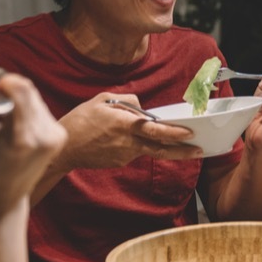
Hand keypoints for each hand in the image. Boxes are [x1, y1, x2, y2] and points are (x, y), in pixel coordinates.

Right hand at [0, 62, 66, 220]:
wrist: (3, 199)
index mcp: (22, 140)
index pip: (19, 88)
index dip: (0, 81)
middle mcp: (46, 137)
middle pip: (27, 90)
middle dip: (5, 89)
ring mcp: (57, 137)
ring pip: (33, 97)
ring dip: (15, 99)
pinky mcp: (60, 135)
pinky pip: (39, 108)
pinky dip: (24, 109)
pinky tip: (11, 126)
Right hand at [55, 92, 202, 169]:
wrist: (62, 148)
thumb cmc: (80, 121)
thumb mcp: (102, 100)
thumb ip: (127, 101)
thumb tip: (143, 109)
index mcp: (123, 125)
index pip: (154, 130)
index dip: (173, 132)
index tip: (189, 133)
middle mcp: (127, 143)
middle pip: (160, 149)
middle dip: (182, 151)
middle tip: (199, 150)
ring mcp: (124, 155)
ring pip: (149, 150)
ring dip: (164, 148)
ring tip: (181, 144)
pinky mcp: (120, 162)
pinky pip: (134, 151)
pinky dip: (138, 145)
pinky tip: (128, 140)